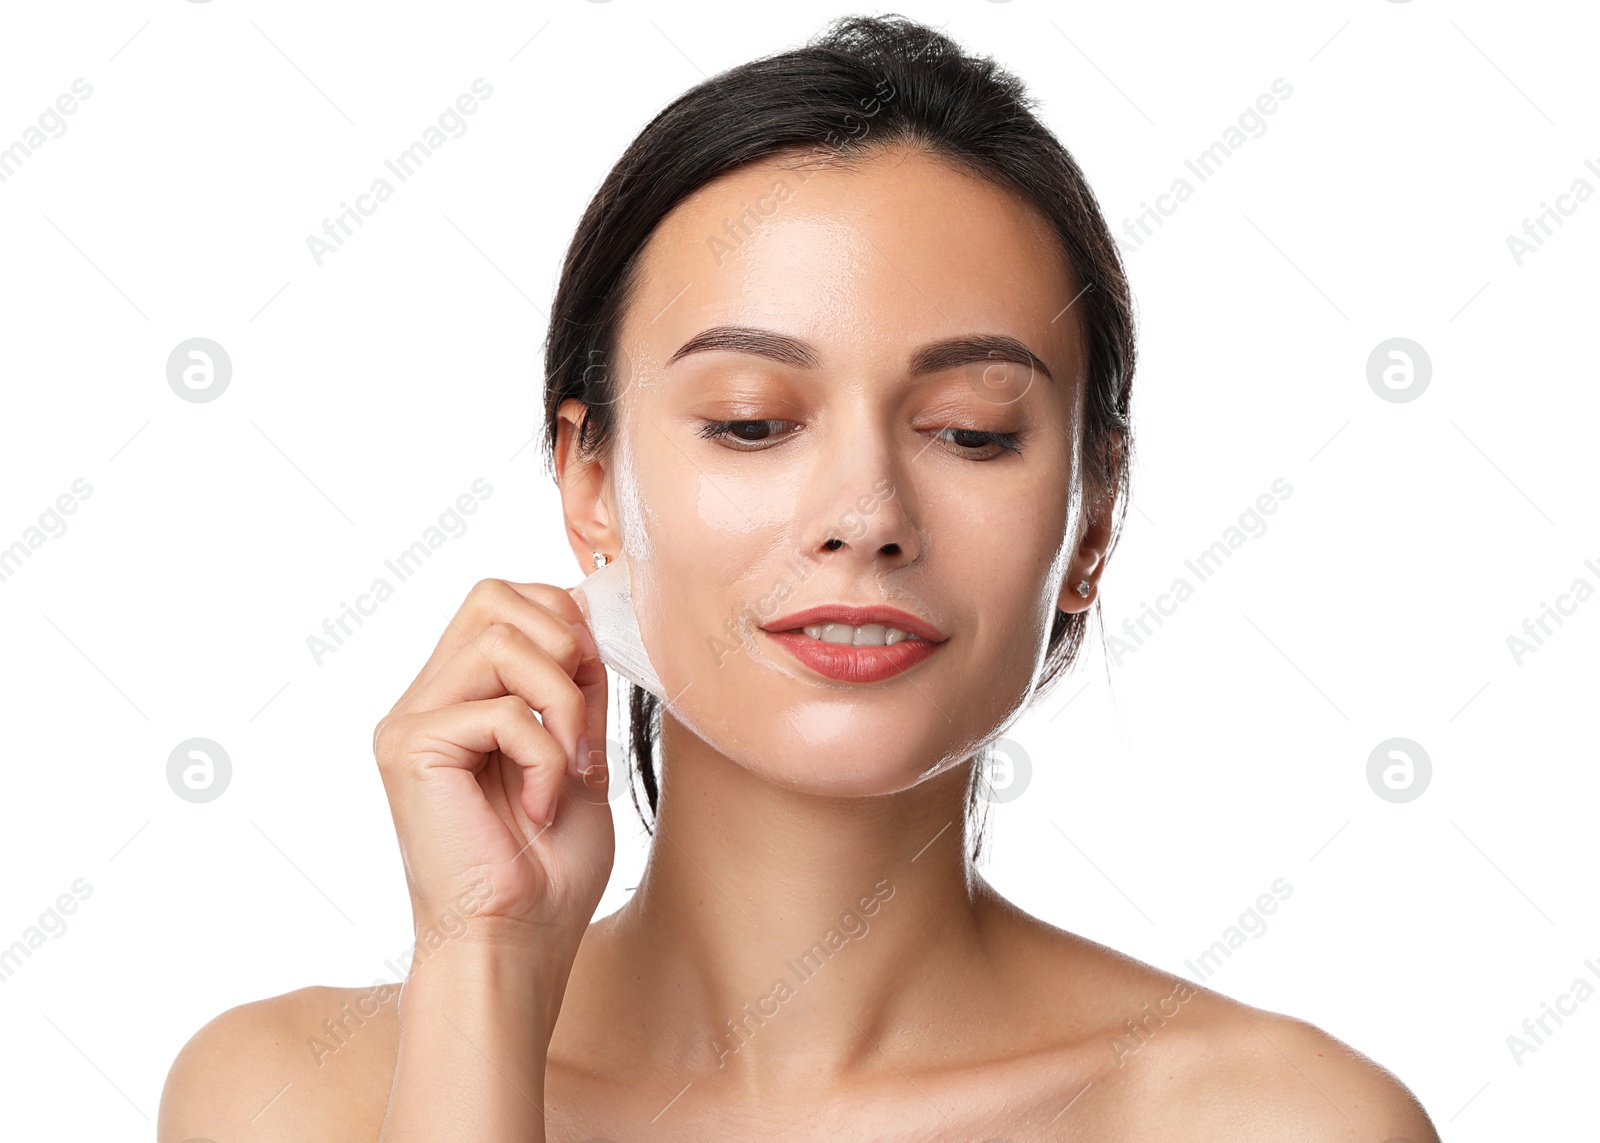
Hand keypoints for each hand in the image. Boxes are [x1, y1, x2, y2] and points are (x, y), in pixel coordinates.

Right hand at [372, 578, 614, 959]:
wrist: (516, 945)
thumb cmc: (548, 869)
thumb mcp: (579, 752)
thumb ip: (572, 686)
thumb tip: (586, 615)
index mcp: (459, 696)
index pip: (504, 598)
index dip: (565, 624)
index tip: (595, 695)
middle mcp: (425, 699)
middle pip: (491, 594)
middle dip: (562, 645)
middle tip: (581, 723)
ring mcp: (410, 721)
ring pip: (500, 638)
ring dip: (561, 703)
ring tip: (569, 767)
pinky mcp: (410, 748)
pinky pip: (502, 710)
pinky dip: (547, 757)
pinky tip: (541, 808)